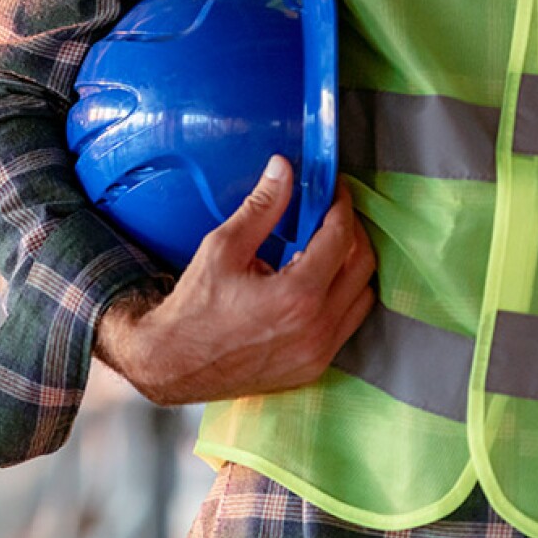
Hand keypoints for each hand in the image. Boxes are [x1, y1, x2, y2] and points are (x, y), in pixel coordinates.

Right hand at [94, 155, 375, 405]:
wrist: (174, 364)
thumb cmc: (193, 308)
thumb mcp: (222, 248)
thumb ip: (261, 207)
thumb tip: (283, 170)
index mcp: (297, 294)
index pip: (340, 237)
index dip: (341, 205)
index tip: (334, 190)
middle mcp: (318, 326)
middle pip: (362, 265)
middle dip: (352, 231)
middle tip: (332, 213)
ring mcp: (320, 352)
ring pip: (363, 296)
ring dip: (352, 266)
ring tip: (326, 247)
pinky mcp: (314, 367)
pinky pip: (347, 324)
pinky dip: (342, 297)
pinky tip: (315, 283)